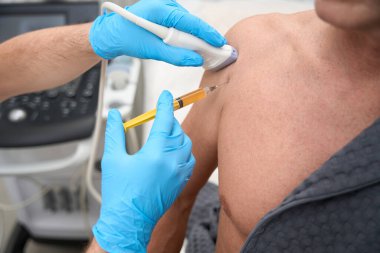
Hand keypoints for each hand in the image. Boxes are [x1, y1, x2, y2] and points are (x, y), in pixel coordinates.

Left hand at [89, 0, 225, 64]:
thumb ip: (175, 56)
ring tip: (199, 52)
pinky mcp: (165, 12)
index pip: (189, 22)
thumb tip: (195, 60)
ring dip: (192, 38)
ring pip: (187, 24)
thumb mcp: (151, 51)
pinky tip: (186, 46)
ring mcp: (165, 7)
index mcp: (159, 9)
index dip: (206, 33)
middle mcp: (164, 4)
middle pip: (191, 23)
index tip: (219, 42)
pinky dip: (185, 36)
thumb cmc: (126, 38)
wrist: (112, 34)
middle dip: (202, 38)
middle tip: (213, 52)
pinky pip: (181, 24)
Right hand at [93, 91, 194, 252]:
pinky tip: (173, 150)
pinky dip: (183, 149)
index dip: (165, 105)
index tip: (167, 95)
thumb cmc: (120, 193)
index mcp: (155, 153)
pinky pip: (189, 158)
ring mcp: (179, 172)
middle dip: (169, 120)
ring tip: (164, 132)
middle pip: (176, 130)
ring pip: (185, 143)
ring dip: (176, 133)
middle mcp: (171, 161)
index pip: (164, 120)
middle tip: (159, 117)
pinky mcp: (182, 180)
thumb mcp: (112, 159)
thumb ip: (115, 133)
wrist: (129, 220)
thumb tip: (115, 116)